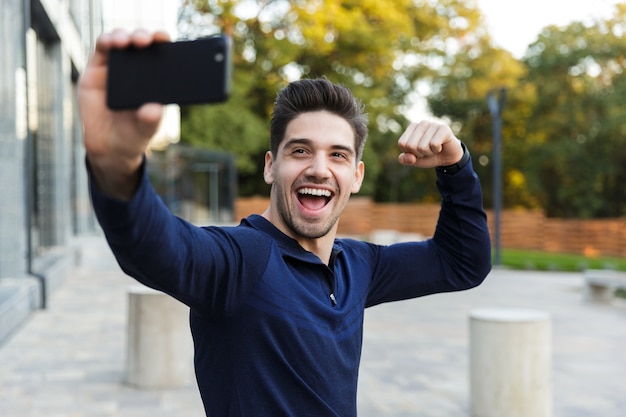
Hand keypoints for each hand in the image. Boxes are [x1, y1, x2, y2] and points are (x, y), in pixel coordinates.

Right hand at [78, 28, 169, 198]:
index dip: (163, 43)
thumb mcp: (145, 131)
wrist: (108, 148)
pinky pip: (101, 49)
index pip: (162, 55)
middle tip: (145, 41)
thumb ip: (150, 121)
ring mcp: (116, 68)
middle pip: (141, 44)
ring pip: (121, 41)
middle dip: (143, 37)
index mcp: (154, 80)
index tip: (165, 39)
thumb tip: (155, 109)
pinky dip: (106, 41)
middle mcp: (137, 70)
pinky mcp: (97, 70)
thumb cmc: (132, 136)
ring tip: (125, 42)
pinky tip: (110, 42)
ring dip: (124, 36)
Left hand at [397, 121, 463, 168]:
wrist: (447, 157)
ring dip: (429, 153)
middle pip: (411, 145)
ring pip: (422, 147)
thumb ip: (405, 159)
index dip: (410, 153)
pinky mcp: (443, 128)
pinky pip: (434, 144)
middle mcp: (422, 123)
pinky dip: (437, 150)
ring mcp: (433, 124)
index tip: (418, 151)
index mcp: (412, 127)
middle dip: (419, 154)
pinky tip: (441, 146)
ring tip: (435, 148)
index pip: (402, 143)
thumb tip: (409, 157)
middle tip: (428, 150)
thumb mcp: (414, 160)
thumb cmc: (429, 156)